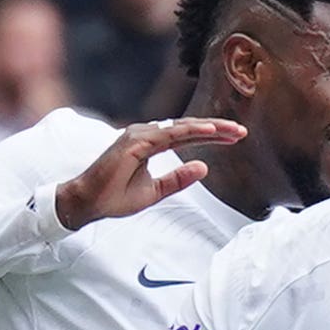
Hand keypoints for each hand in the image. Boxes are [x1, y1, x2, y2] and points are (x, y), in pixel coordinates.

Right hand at [53, 118, 245, 230]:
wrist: (88, 202)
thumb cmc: (115, 196)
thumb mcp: (155, 191)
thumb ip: (177, 179)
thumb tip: (204, 168)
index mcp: (151, 144)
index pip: (186, 136)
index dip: (211, 135)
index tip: (235, 136)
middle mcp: (146, 135)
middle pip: (188, 128)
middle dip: (216, 128)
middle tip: (241, 131)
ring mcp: (139, 135)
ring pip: (181, 127)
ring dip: (207, 127)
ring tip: (231, 130)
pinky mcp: (134, 142)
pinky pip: (168, 134)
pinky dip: (189, 131)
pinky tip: (208, 130)